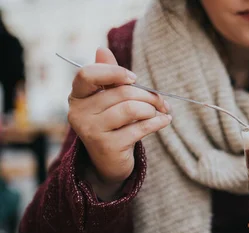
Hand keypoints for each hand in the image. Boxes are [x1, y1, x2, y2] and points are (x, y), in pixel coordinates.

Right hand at [68, 48, 170, 198]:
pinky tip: (165, 120)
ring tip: (160, 113)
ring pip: (131, 109)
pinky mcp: (108, 146)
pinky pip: (140, 128)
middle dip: (148, 95)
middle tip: (162, 102)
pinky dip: (158, 122)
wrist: (110, 163)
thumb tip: (102, 49)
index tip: (134, 78)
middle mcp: (79, 113)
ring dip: (152, 109)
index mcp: (77, 96)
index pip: (87, 74)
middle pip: (121, 92)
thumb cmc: (113, 124)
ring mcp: (91, 131)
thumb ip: (108, 76)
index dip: (114, 72)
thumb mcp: (108, 99)